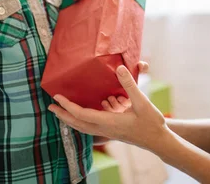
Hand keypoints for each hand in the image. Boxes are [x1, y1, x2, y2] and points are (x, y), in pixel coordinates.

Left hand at [49, 64, 167, 151]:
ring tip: (64, 108)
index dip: (68, 106)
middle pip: (78, 124)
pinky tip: (96, 105)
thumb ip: (129, 85)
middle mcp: (105, 129)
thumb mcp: (142, 102)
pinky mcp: (114, 130)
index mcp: (108, 122)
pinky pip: (95, 124)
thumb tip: (119, 68)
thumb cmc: (151, 123)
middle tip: (51, 107)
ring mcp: (109, 131)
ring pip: (84, 125)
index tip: (57, 97)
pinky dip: (87, 117)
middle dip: (63, 115)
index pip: (82, 114)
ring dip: (72, 117)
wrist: (159, 141)